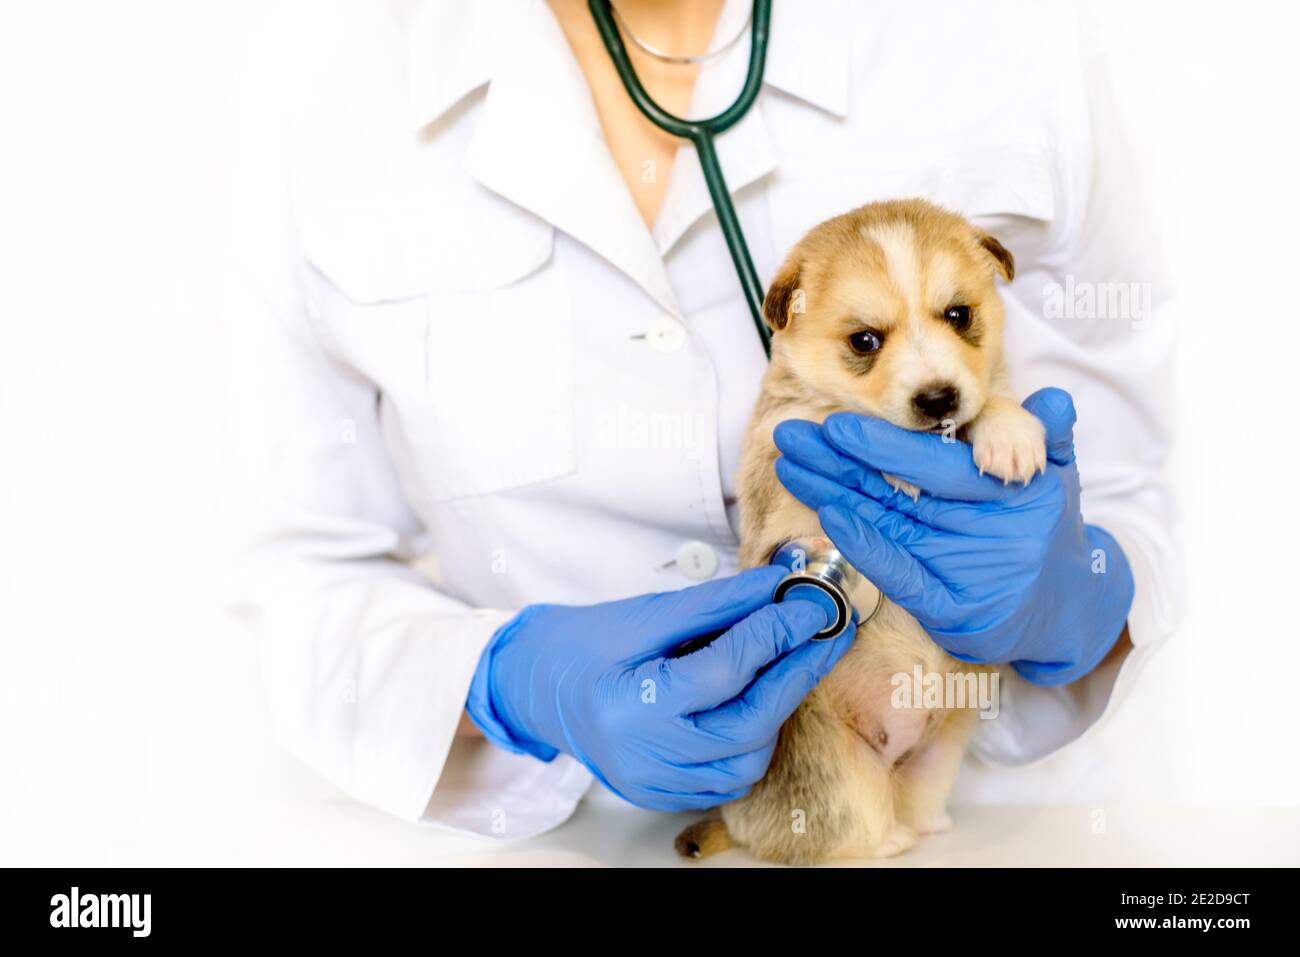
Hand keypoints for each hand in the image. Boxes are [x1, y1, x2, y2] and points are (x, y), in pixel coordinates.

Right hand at [466, 567, 853, 810]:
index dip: (775, 634)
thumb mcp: (646, 614)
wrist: (535, 686)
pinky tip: (758, 706)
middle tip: (825, 635)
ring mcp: (653, 782)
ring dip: (776, 713)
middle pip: (747, 723)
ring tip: (788, 667)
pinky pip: (726, 780)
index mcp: (632, 703)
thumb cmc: (585, 644)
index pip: (725, 669)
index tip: (810, 604)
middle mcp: (644, 754)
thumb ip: (715, 604)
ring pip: (745, 761)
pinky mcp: (660, 794)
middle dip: (794, 675)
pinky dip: (752, 743)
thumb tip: (776, 586)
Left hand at [772, 388, 1132, 686]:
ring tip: (791, 465)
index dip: (884, 446)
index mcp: (1012, 488)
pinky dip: (864, 546)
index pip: (937, 464)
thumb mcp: (1055, 476)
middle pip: (901, 491)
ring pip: (890, 525)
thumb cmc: (1046, 529)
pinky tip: (829, 518)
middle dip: (840, 463)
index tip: (835, 426)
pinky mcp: (953, 610)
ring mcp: (969, 572)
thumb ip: (1045, 435)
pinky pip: (900, 574)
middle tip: (791, 436)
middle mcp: (989, 529)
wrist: (1068, 610)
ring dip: (834, 494)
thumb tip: (1054, 397)